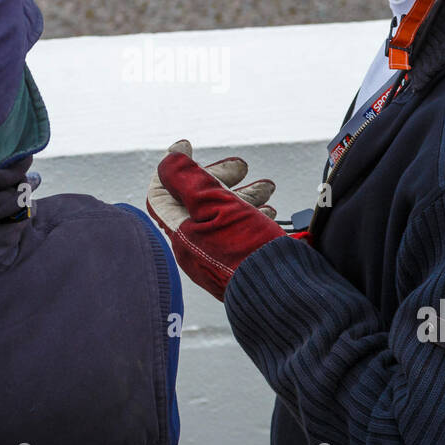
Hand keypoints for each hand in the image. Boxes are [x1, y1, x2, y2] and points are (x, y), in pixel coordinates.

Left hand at [145, 139, 284, 300]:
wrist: (282, 296)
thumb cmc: (247, 252)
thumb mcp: (215, 205)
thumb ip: (189, 180)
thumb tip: (170, 157)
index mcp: (181, 231)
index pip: (161, 193)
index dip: (173, 168)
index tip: (189, 147)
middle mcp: (194, 244)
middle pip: (197, 200)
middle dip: (219, 177)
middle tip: (242, 166)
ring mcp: (216, 254)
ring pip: (224, 214)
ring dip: (243, 193)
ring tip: (267, 187)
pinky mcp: (238, 261)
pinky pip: (239, 231)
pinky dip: (252, 214)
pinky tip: (270, 211)